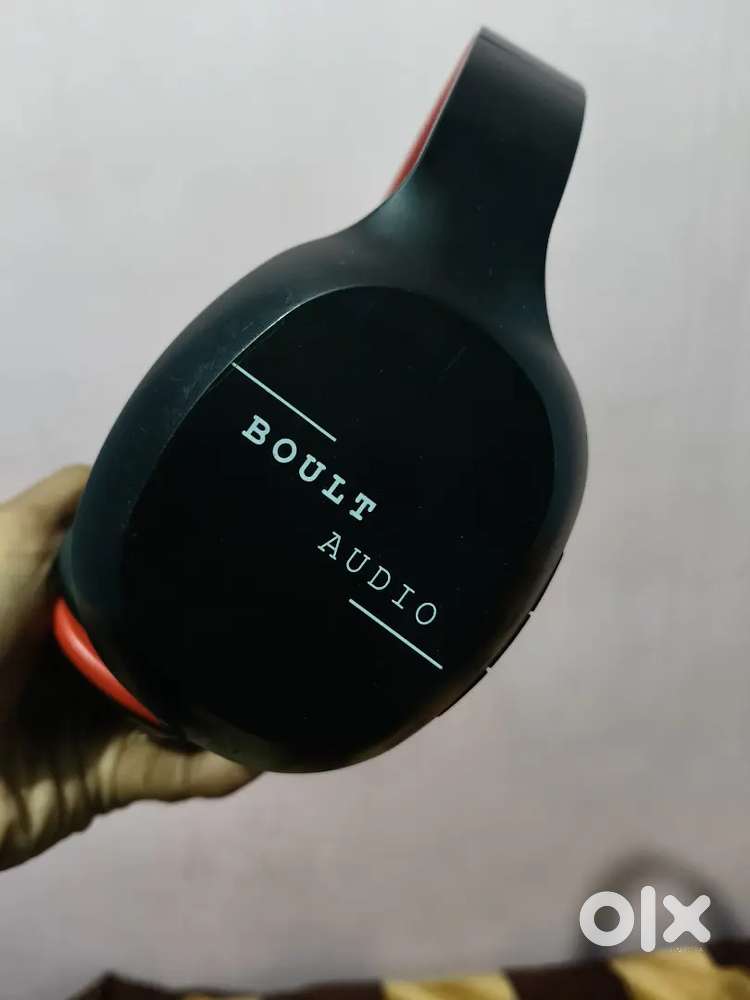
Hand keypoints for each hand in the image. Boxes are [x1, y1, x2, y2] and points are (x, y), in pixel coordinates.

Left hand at [0, 466, 258, 870]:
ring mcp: (99, 722)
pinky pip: (174, 776)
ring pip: (188, 715)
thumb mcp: (14, 534)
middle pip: (177, 650)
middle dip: (229, 646)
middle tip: (291, 629)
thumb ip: (73, 498)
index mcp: (73, 604)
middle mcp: (90, 659)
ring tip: (291, 696)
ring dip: (237, 714)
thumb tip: (142, 464)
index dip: (200, 576)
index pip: (153, 587)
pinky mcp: (104, 782)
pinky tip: (256, 755)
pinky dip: (215, 771)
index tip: (257, 560)